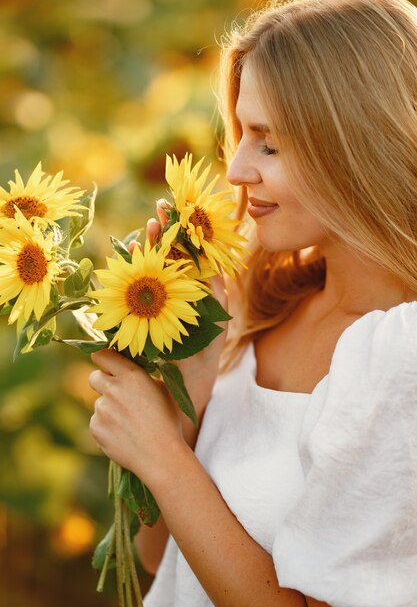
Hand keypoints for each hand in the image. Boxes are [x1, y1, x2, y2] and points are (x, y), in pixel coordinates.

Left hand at [89, 348, 184, 484]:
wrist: (161, 455)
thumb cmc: (167, 421)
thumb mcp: (163, 390)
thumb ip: (143, 377)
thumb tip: (129, 371)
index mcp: (131, 375)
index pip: (102, 355)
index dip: (103, 358)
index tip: (106, 363)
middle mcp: (113, 389)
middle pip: (94, 377)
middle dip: (102, 382)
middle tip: (117, 394)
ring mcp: (102, 409)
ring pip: (99, 403)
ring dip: (109, 409)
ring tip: (130, 424)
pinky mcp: (96, 427)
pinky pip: (97, 422)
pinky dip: (106, 427)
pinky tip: (123, 435)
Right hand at [129, 199, 227, 424]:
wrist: (182, 396)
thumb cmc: (202, 363)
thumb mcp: (215, 330)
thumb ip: (216, 299)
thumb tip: (217, 268)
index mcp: (191, 295)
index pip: (186, 257)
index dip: (182, 234)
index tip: (179, 212)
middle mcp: (171, 297)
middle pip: (165, 256)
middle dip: (162, 232)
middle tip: (158, 210)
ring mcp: (152, 307)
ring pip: (146, 270)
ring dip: (144, 248)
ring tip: (143, 231)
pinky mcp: (135, 319)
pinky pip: (131, 292)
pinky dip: (128, 274)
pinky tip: (125, 258)